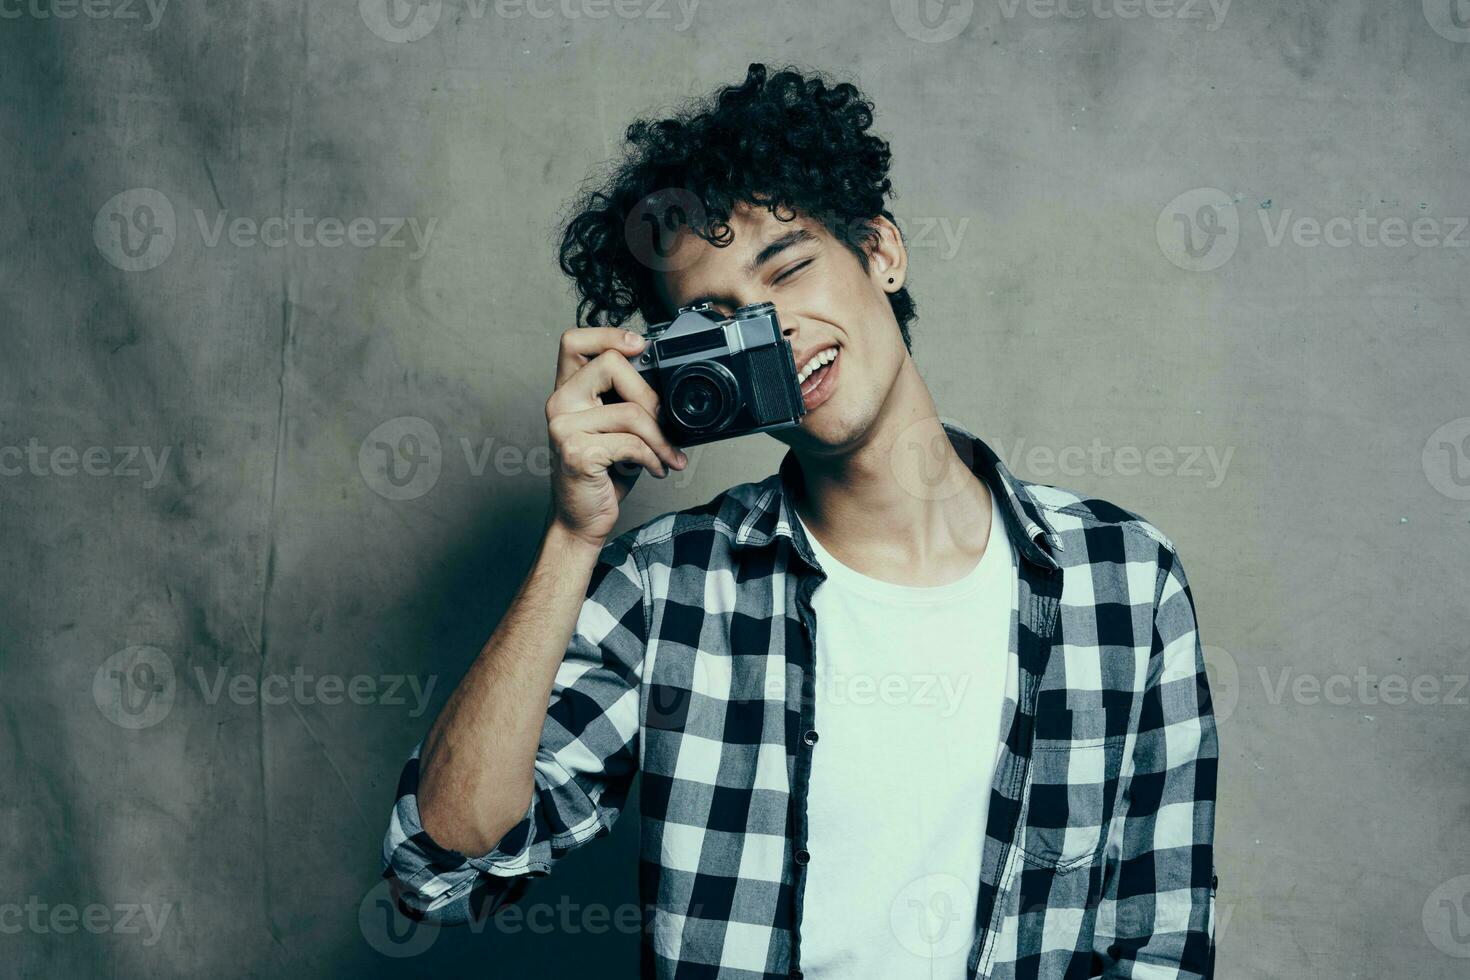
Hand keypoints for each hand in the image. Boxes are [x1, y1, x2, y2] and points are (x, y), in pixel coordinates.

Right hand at [543, 327, 687, 548]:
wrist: (581, 519)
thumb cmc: (602, 473)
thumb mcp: (615, 428)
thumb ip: (626, 399)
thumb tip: (666, 379)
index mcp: (567, 392)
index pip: (573, 341)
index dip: (609, 334)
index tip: (639, 346)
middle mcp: (559, 403)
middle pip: (611, 364)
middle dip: (651, 396)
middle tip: (664, 424)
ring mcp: (564, 427)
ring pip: (631, 411)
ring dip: (661, 438)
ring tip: (667, 456)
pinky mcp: (576, 452)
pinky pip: (631, 443)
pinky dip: (653, 458)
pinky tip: (656, 469)